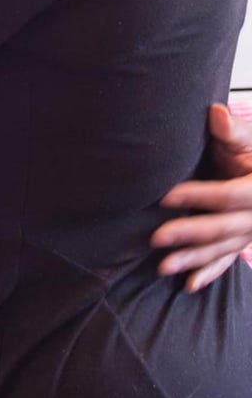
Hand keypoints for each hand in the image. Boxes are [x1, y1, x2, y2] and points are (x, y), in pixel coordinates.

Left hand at [151, 103, 251, 290]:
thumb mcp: (248, 139)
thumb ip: (233, 131)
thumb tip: (216, 114)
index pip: (228, 196)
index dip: (198, 196)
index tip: (167, 197)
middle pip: (222, 228)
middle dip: (189, 234)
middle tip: (155, 237)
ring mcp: (251, 233)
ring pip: (222, 249)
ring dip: (193, 259)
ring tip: (162, 266)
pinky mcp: (243, 242)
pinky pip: (227, 260)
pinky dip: (209, 272)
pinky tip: (189, 284)